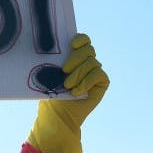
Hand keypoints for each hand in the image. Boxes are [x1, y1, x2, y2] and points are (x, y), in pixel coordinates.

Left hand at [27, 33, 109, 152]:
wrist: (58, 114)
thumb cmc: (51, 92)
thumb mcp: (50, 74)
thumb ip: (56, 60)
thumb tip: (52, 47)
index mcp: (74, 55)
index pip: (83, 40)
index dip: (80, 39)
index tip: (71, 45)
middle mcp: (87, 61)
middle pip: (88, 49)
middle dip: (75, 58)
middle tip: (64, 71)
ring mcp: (95, 71)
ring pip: (92, 63)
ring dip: (78, 74)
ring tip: (67, 85)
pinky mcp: (102, 82)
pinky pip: (98, 74)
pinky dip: (86, 82)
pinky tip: (76, 92)